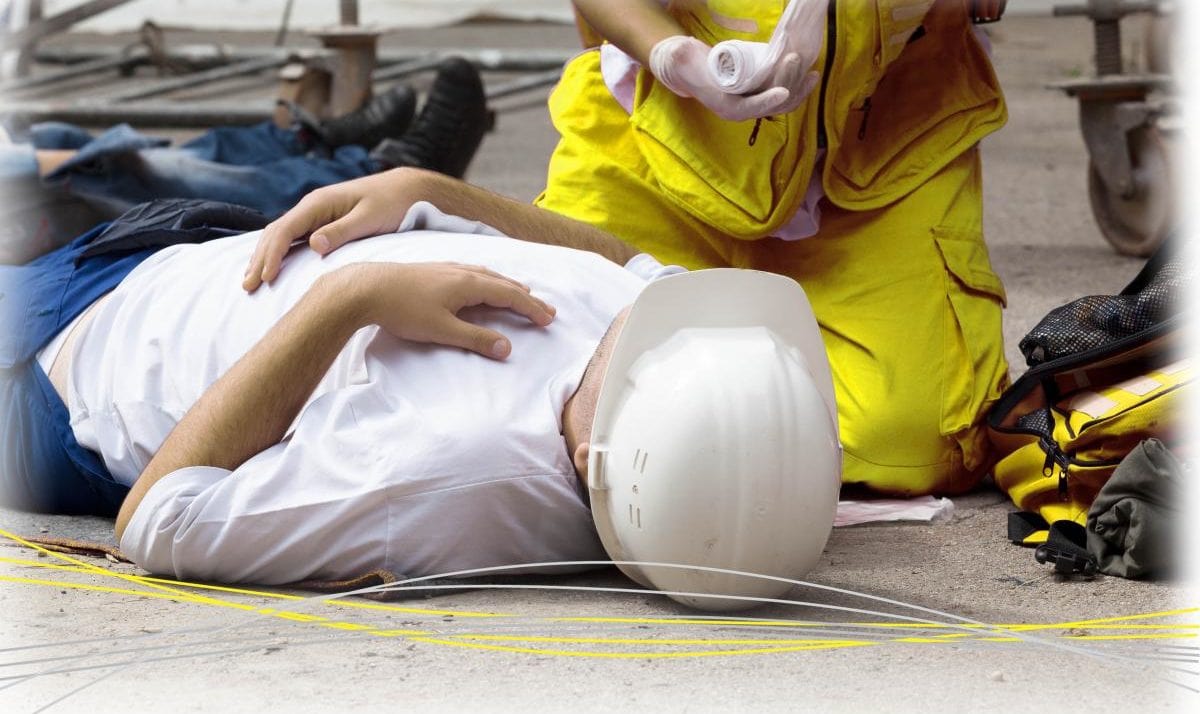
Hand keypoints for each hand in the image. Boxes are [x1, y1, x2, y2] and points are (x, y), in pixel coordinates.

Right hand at [243, 169, 419, 292]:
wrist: (406, 190)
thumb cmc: (392, 204)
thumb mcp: (370, 218)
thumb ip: (342, 231)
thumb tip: (314, 244)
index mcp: (319, 203)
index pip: (285, 230)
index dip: (272, 255)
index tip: (265, 279)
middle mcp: (311, 207)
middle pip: (275, 233)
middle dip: (259, 260)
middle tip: (246, 287)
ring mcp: (314, 214)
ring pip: (280, 236)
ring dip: (263, 257)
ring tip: (251, 282)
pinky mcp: (321, 222)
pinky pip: (292, 239)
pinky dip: (278, 254)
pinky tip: (271, 269)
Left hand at [343, 262, 556, 359]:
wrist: (365, 288)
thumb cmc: (403, 309)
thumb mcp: (442, 330)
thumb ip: (476, 339)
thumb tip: (507, 348)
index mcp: (469, 284)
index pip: (510, 296)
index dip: (531, 308)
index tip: (548, 318)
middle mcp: (462, 271)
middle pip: (503, 283)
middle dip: (525, 297)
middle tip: (545, 309)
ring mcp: (447, 269)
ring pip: (487, 275)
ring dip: (507, 285)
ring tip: (519, 291)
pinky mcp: (433, 271)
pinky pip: (471, 272)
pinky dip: (487, 278)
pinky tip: (479, 280)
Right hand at [648, 35, 810, 121]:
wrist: (693, 69)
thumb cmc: (690, 63)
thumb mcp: (682, 59)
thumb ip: (681, 55)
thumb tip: (683, 53)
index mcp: (725, 107)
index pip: (748, 108)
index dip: (766, 101)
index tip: (783, 91)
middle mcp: (743, 110)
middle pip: (771, 104)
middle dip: (788, 83)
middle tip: (795, 58)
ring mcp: (755, 104)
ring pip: (783, 103)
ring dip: (800, 88)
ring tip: (811, 71)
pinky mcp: (763, 95)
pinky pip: (786, 97)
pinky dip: (799, 88)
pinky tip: (809, 75)